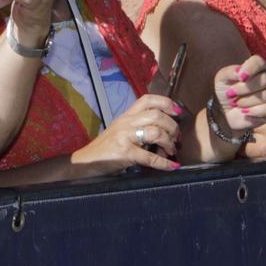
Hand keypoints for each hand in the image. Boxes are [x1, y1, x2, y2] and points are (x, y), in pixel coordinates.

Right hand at [68, 93, 182, 174]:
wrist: (86, 162)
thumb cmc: (106, 148)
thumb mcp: (121, 131)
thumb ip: (138, 126)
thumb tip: (164, 130)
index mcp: (126, 116)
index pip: (147, 99)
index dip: (166, 103)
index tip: (179, 112)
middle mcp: (125, 123)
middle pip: (156, 115)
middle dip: (173, 126)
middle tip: (177, 138)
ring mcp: (124, 137)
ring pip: (155, 132)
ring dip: (169, 143)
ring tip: (172, 151)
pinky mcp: (124, 153)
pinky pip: (150, 157)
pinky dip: (164, 163)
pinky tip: (172, 166)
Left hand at [212, 55, 265, 130]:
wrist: (225, 111)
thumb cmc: (225, 90)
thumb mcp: (222, 79)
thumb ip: (230, 72)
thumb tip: (239, 72)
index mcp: (257, 67)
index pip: (259, 62)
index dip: (250, 68)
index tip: (240, 77)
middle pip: (265, 79)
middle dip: (245, 88)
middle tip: (231, 93)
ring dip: (246, 101)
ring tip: (235, 103)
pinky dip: (253, 111)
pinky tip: (243, 112)